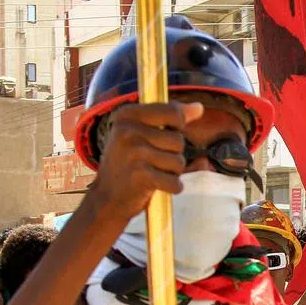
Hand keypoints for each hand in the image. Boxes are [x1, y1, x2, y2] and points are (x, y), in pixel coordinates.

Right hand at [90, 102, 203, 221]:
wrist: (107, 197)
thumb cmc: (129, 162)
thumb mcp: (142, 132)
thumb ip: (170, 117)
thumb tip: (198, 108)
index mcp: (127, 115)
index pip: (173, 112)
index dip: (177, 127)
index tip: (163, 136)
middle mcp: (128, 130)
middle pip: (178, 140)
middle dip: (173, 154)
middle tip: (152, 161)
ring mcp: (134, 153)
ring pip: (179, 162)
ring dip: (172, 172)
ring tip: (153, 173)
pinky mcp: (141, 176)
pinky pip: (175, 182)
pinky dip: (171, 187)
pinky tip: (156, 186)